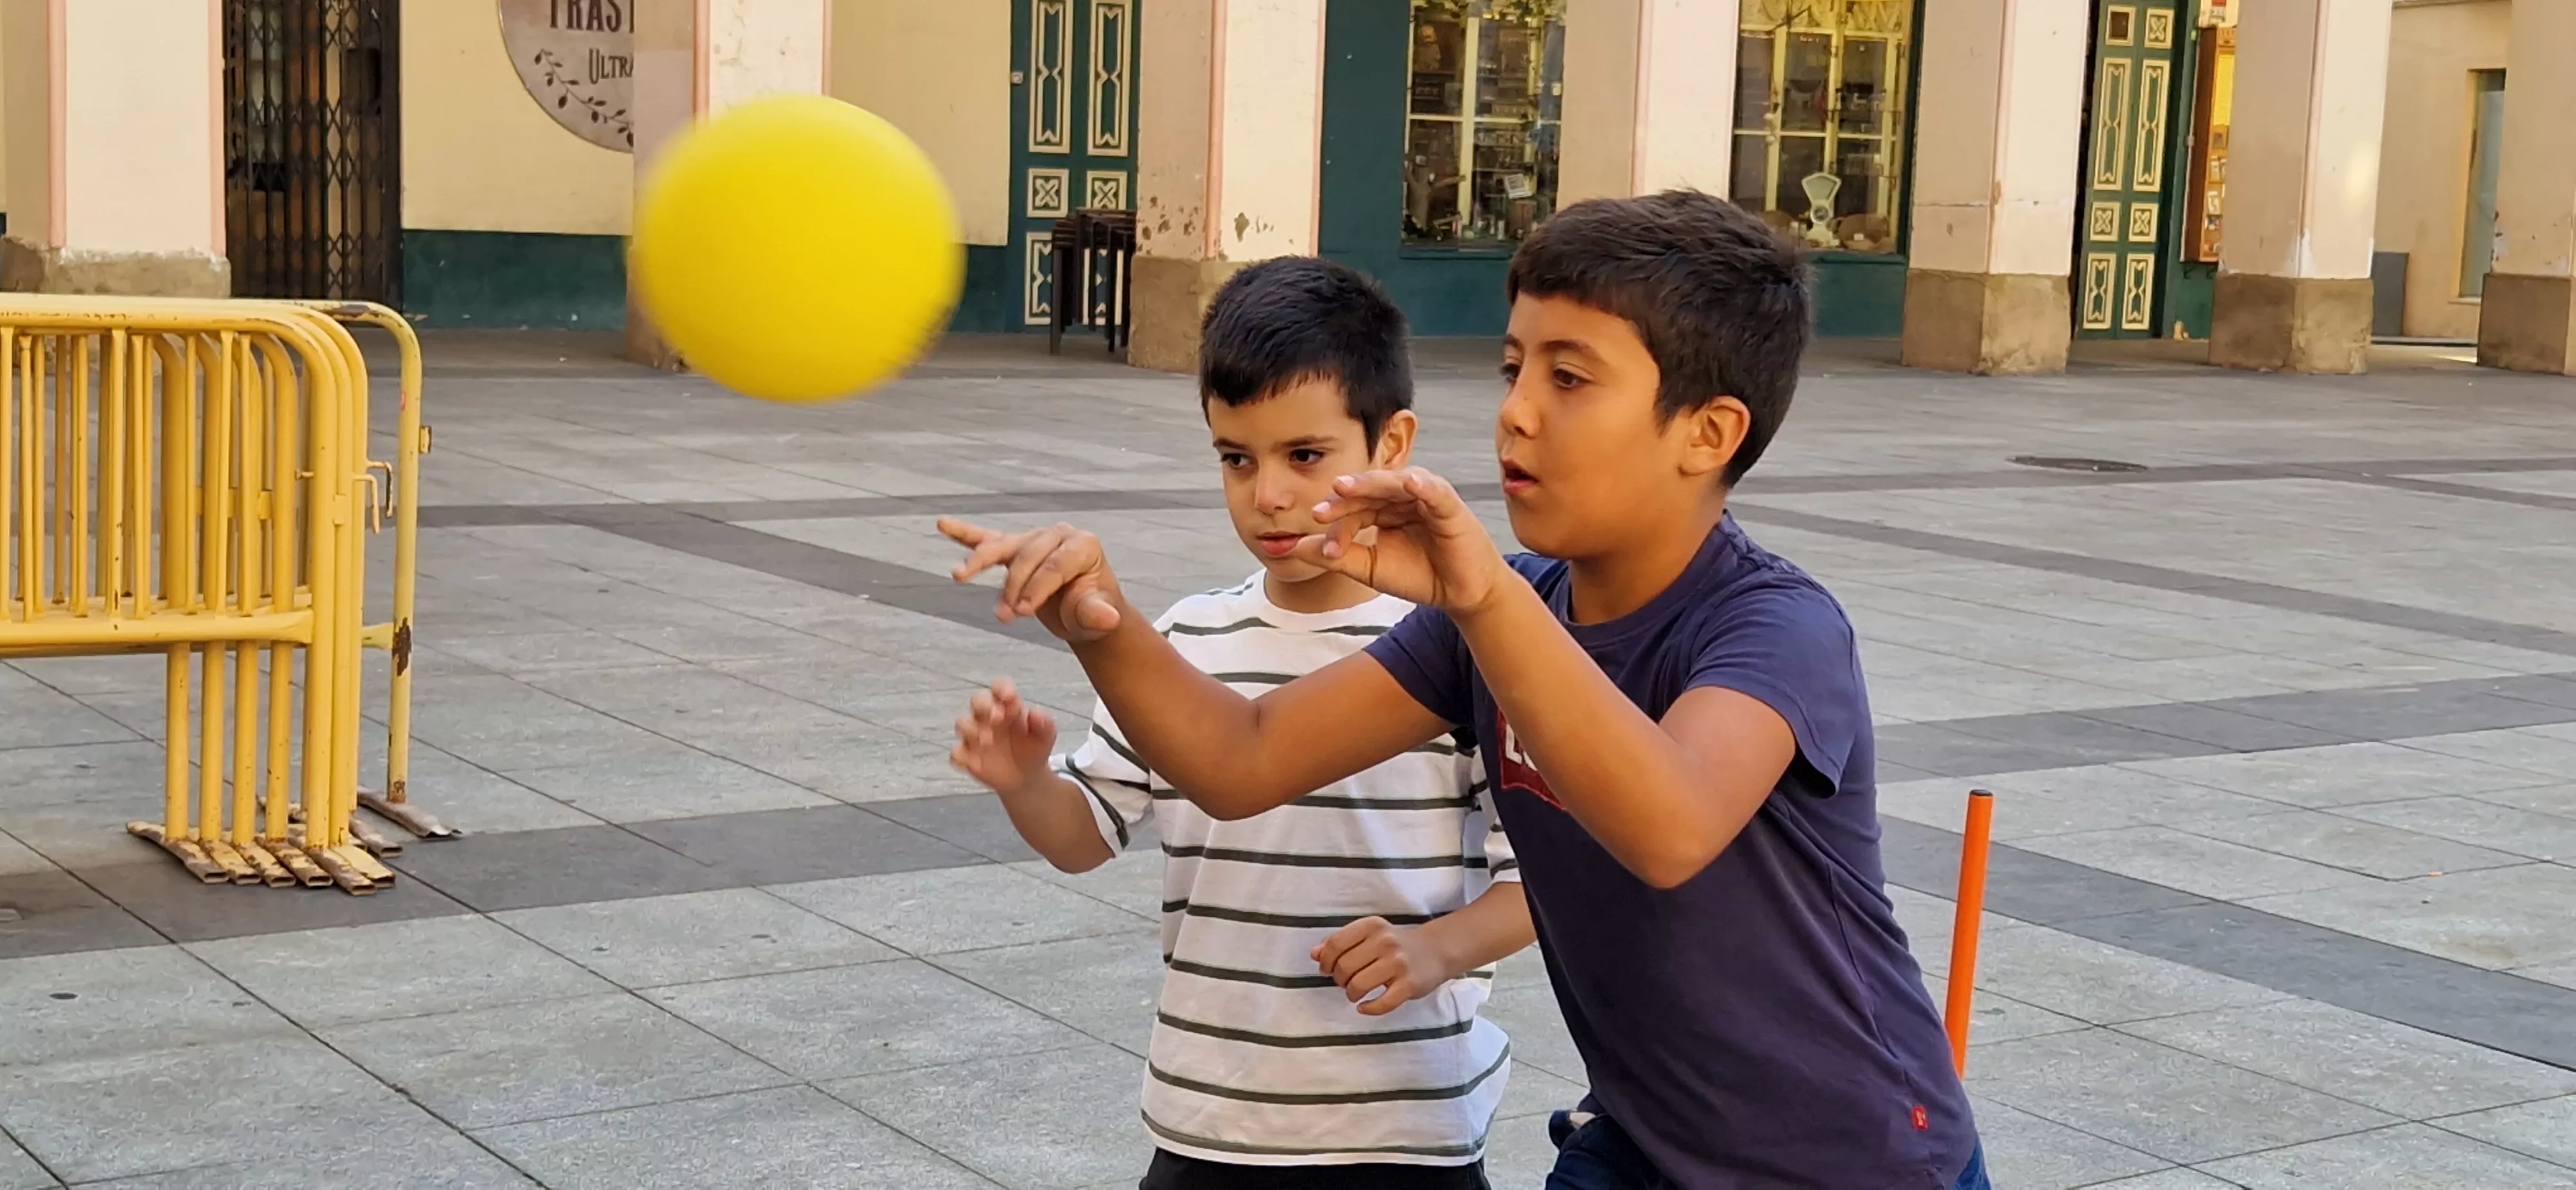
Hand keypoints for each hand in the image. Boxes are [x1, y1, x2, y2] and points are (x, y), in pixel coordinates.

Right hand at [939, 518, 1125, 641]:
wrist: (1084, 612)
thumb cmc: (1091, 611)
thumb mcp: (1097, 617)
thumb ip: (1098, 615)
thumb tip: (1107, 618)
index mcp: (1083, 545)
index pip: (1054, 564)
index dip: (1037, 588)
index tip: (1022, 613)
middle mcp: (1058, 535)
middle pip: (1027, 556)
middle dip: (1014, 586)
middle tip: (1005, 616)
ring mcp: (1034, 539)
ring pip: (1002, 546)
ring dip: (979, 562)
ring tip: (958, 575)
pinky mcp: (1015, 548)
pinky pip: (986, 539)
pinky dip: (964, 533)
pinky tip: (943, 523)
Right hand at [950, 679, 1058, 797]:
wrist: (1026, 777)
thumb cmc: (1033, 749)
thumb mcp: (1045, 737)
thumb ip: (1044, 723)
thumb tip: (1036, 713)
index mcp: (1007, 706)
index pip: (999, 688)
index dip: (1001, 688)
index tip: (1010, 696)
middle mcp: (988, 717)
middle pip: (977, 700)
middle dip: (984, 705)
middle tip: (998, 718)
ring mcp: (975, 735)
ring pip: (962, 723)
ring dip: (972, 729)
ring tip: (989, 741)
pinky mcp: (967, 756)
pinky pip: (956, 752)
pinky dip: (961, 755)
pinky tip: (974, 762)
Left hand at [1293, 468, 1506, 615]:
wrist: (1459, 594)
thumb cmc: (1417, 575)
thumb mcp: (1370, 568)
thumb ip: (1337, 555)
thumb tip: (1294, 546)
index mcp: (1381, 509)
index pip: (1353, 510)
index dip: (1336, 526)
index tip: (1324, 551)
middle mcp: (1400, 497)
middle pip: (1368, 491)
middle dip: (1343, 500)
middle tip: (1319, 511)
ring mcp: (1425, 497)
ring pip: (1394, 484)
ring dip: (1371, 484)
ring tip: (1345, 487)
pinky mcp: (1450, 505)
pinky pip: (1435, 491)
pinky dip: (1423, 485)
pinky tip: (1409, 483)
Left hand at [1313, 916, 1452, 1015]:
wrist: (1435, 950)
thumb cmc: (1394, 945)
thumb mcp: (1368, 935)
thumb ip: (1340, 942)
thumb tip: (1314, 954)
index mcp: (1371, 926)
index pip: (1335, 944)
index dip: (1325, 961)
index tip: (1327, 969)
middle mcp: (1385, 942)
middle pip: (1344, 966)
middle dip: (1339, 979)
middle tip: (1345, 982)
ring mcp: (1398, 963)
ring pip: (1358, 985)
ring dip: (1351, 994)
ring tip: (1355, 992)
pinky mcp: (1410, 984)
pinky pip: (1382, 1003)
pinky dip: (1368, 1008)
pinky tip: (1364, 1007)